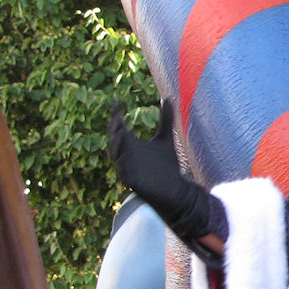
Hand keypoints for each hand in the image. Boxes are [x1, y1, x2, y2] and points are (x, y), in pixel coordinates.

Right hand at [108, 98, 210, 244]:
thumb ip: (165, 119)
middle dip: (114, 131)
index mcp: (131, 145)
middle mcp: (126, 157)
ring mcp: (128, 170)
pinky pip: (124, 173)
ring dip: (116, 146)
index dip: (116, 116)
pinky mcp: (132, 183)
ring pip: (116, 157)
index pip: (118, 127)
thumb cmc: (167, 166)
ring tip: (120, 133)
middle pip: (114, 142)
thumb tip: (167, 98)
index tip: (116, 103)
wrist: (174, 190)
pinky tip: (125, 156)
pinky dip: (123, 165)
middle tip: (116, 119)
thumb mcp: (166, 139)